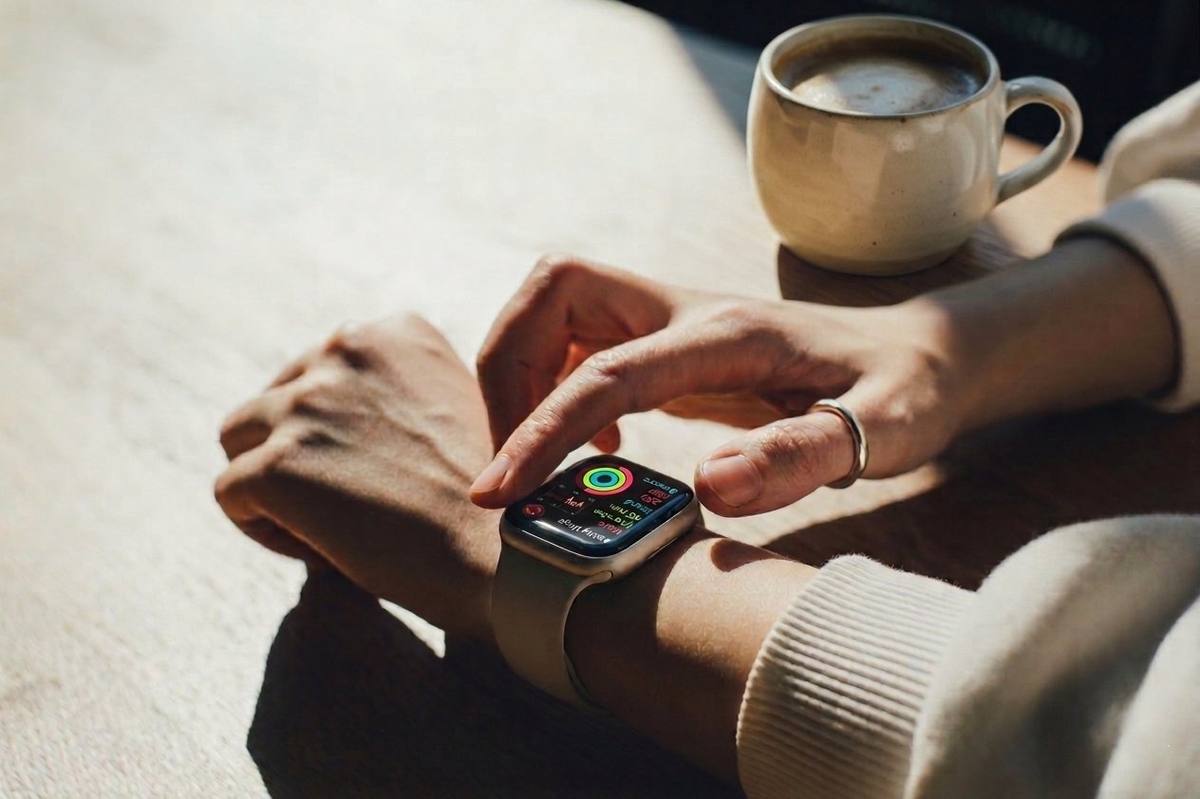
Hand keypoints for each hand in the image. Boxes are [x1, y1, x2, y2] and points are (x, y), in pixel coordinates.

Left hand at [214, 313, 499, 639]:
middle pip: (273, 398)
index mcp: (392, 331)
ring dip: (272, 482)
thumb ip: (396, 390)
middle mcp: (347, 350)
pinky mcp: (279, 464)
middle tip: (348, 502)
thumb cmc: (488, 500)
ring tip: (326, 524)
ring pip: (239, 439)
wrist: (502, 555)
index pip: (319, 369)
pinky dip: (262, 527)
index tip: (373, 467)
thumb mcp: (456, 406)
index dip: (335, 427)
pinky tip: (319, 547)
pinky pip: (229, 493)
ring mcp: (308, 404)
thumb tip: (340, 418)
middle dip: (297, 449)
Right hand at [471, 256, 963, 515]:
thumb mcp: (880, 430)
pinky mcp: (668, 339)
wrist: (921, 353)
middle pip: (553, 290)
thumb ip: (799, 455)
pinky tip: (599, 447)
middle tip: (514, 459)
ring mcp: (673, 319)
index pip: (607, 370)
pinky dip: (557, 385)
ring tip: (544, 454)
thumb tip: (708, 487)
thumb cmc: (903, 393)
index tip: (498, 490)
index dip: (541, 428)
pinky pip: (580, 340)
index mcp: (726, 335)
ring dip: (524, 372)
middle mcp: (686, 310)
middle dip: (508, 367)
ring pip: (554, 305)